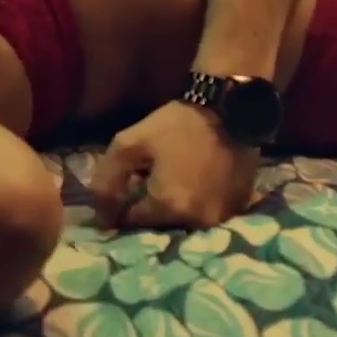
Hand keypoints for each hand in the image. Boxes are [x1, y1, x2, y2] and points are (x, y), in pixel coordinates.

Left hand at [90, 101, 259, 229]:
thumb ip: (107, 180)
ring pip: (183, 223)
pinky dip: (195, 206)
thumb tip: (99, 216)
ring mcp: (221, 218)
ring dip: (172, 210)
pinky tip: (193, 185)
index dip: (121, 207)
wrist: (231, 109)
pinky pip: (206, 216)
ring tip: (170, 184)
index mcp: (168, 208)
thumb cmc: (178, 124)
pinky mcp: (237, 210)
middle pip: (159, 227)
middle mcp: (196, 222)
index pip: (131, 224)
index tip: (124, 188)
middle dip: (147, 210)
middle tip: (145, 184)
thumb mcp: (130, 143)